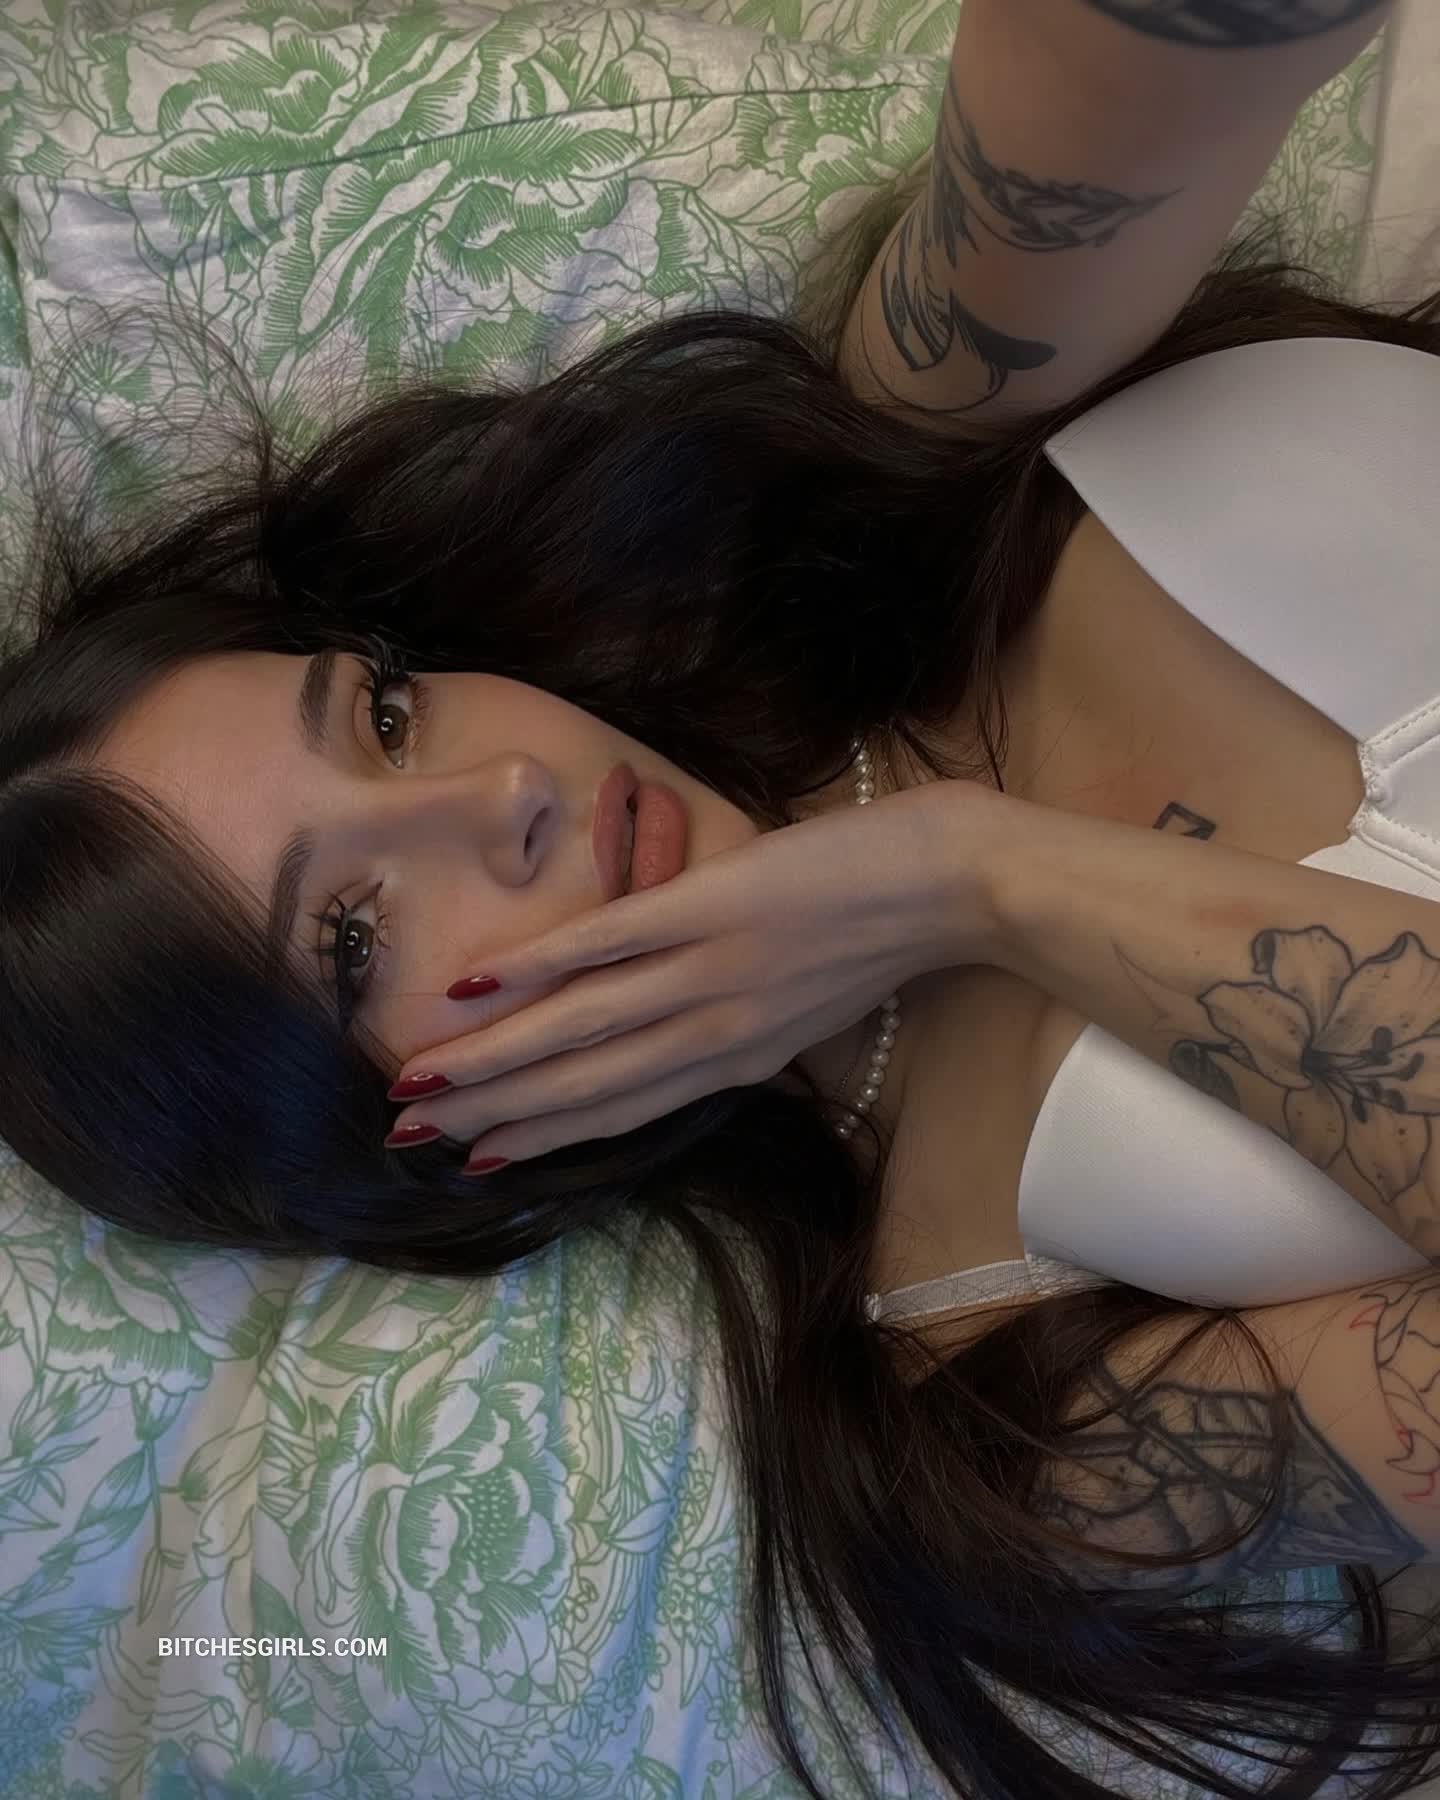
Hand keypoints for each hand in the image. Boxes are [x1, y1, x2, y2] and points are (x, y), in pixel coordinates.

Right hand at [383, 779, 1002, 1167]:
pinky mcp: (714, 909)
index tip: (477, 1158)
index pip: (624, 1108)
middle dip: (495, 1113)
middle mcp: (716, 1033)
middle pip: (587, 1085)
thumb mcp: (810, 1002)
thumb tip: (669, 1018)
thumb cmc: (888, 930)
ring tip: (420, 1082)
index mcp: (741, 1058)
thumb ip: (739, 1021)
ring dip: (494, 1058)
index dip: (545, 1136)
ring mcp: (711, 972)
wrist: (958, 881)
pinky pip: (610, 945)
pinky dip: (539, 969)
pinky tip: (475, 987)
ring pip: (582, 1029)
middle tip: (410, 1137)